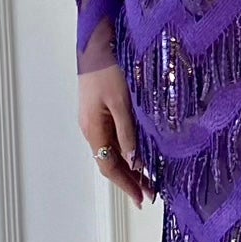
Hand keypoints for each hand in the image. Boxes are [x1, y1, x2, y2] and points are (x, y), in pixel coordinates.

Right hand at [78, 64, 153, 208]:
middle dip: (129, 180)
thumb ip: (128, 134)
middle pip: (109, 162)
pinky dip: (125, 151)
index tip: (142, 198)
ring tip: (146, 180)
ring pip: (110, 152)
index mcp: (93, 129)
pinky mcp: (99, 112)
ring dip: (127, 167)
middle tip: (149, 194)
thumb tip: (133, 163)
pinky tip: (137, 154)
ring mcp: (94, 121)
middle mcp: (91, 129)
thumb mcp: (122, 103)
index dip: (126, 184)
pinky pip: (112, 139)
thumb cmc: (109, 69)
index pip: (109, 166)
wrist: (97, 43)